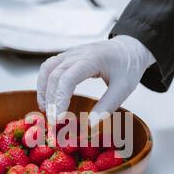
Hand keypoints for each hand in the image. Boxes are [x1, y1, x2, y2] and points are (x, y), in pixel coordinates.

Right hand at [37, 35, 154, 125]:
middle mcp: (77, 54)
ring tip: (46, 111)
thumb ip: (107, 106)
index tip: (59, 118)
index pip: (67, 78)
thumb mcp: (124, 88)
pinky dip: (44, 83)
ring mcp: (70, 54)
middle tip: (53, 122)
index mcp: (92, 59)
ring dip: (43, 91)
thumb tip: (90, 125)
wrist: (130, 48)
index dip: (60, 99)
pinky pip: (49, 67)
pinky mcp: (68, 57)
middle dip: (51, 100)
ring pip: (47, 69)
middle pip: (54, 75)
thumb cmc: (128, 66)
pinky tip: (48, 99)